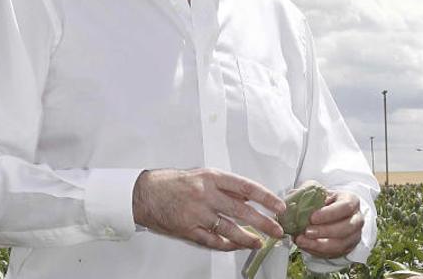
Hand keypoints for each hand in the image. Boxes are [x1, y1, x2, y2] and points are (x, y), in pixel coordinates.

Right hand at [132, 168, 285, 250]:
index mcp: (212, 177)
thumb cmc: (174, 183)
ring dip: (247, 238)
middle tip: (277, 229)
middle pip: (241, 211)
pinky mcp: (187, 229)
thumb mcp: (203, 176)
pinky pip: (212, 241)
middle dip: (263, 222)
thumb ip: (226, 187)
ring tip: (260, 242)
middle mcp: (205, 194)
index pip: (246, 187)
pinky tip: (237, 246)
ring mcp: (196, 213)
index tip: (279, 206)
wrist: (144, 193)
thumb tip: (250, 199)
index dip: (266, 198)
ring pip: (228, 229)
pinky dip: (226, 245)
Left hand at [293, 190, 363, 257]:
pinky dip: (318, 251)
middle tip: (307, 231)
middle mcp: (357, 218)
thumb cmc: (324, 201)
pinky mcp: (347, 248)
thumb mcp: (317, 190)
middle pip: (346, 228)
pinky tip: (306, 246)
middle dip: (325, 231)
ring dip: (320, 244)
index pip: (345, 207)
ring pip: (341, 244)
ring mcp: (354, 235)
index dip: (329, 214)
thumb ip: (307, 191)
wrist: (331, 214)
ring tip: (302, 241)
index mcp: (352, 200)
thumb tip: (292, 196)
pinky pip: (334, 253)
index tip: (312, 217)